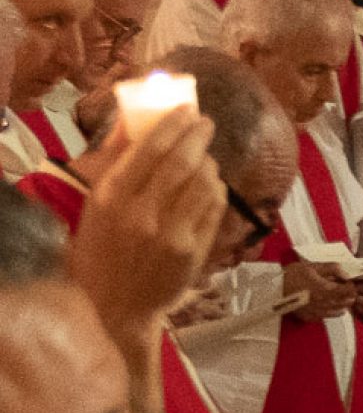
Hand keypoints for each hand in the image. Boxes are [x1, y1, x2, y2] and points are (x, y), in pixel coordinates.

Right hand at [66, 108, 223, 359]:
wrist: (114, 303)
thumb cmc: (100, 246)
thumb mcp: (97, 201)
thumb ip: (117, 159)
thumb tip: (135, 116)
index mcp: (112, 196)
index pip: (150, 148)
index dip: (173, 123)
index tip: (186, 108)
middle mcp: (143, 213)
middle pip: (182, 162)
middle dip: (198, 135)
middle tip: (204, 122)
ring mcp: (172, 234)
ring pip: (205, 183)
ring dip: (209, 163)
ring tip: (204, 156)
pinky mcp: (195, 252)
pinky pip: (214, 209)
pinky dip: (216, 189)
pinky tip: (210, 184)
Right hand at [282, 260, 358, 319]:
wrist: (274, 289)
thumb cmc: (292, 275)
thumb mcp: (313, 266)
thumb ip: (332, 268)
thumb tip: (346, 274)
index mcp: (327, 290)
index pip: (350, 292)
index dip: (351, 286)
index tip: (346, 281)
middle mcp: (325, 304)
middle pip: (347, 303)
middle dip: (348, 294)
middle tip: (340, 287)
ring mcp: (319, 313)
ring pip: (340, 311)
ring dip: (341, 303)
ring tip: (332, 294)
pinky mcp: (311, 318)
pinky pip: (328, 316)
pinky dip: (330, 310)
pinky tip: (323, 302)